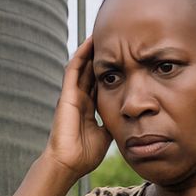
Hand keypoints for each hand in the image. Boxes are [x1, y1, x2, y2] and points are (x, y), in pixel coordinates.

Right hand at [43, 35, 111, 176]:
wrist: (69, 162)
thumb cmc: (85, 154)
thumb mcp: (107, 134)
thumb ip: (114, 122)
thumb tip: (129, 117)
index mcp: (89, 107)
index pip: (101, 82)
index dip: (110, 69)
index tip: (124, 57)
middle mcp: (80, 98)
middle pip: (92, 70)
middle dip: (102, 55)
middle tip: (115, 38)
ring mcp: (72, 95)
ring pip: (82, 66)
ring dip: (91, 50)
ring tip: (102, 33)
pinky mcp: (66, 94)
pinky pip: (73, 70)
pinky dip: (81, 55)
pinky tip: (89, 42)